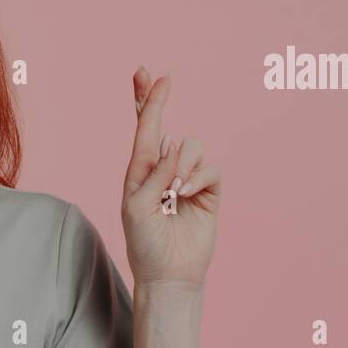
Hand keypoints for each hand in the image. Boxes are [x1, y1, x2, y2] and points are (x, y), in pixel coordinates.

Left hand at [121, 66, 220, 289]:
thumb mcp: (138, 207)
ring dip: (182, 165)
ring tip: (173, 193)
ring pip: (192, 147)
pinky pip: (210, 168)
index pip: (142, 131)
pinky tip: (187, 194)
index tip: (144, 73)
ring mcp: (187, 179)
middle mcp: (163, 170)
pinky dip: (198, 178)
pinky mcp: (208, 191)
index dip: (145, 101)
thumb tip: (175, 142)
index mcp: (139, 172)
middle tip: (162, 77)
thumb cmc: (145, 243)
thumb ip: (155, 174)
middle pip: (165, 126)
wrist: (168, 274)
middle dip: (159, 101)